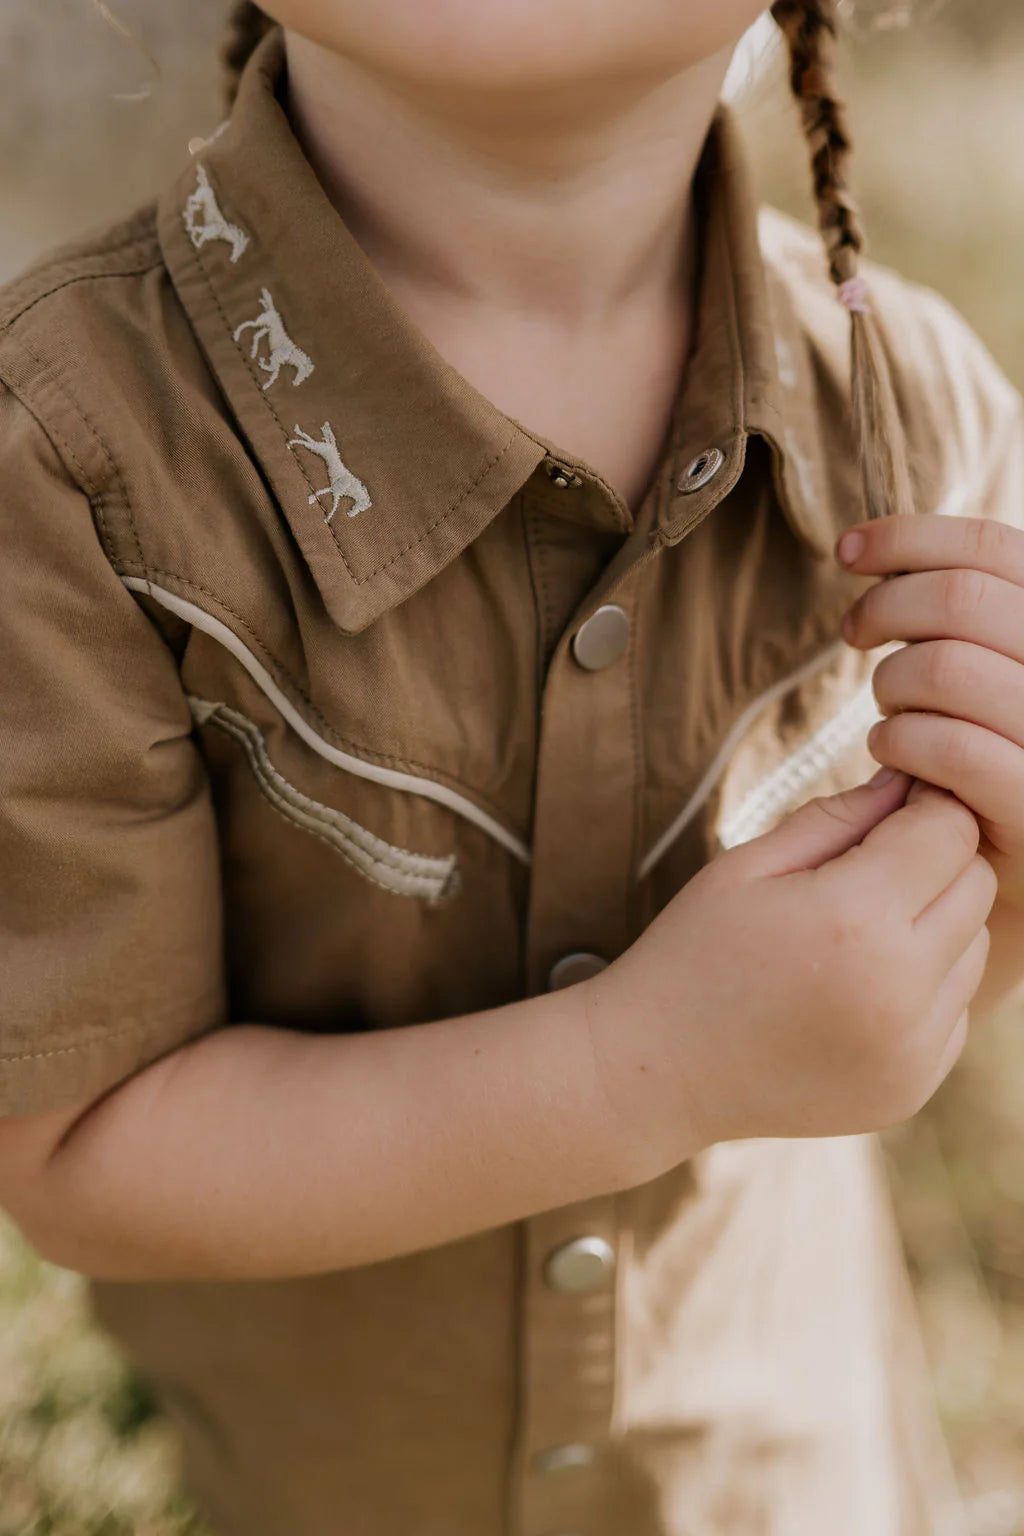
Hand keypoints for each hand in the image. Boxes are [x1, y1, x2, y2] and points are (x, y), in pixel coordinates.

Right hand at [582, 770, 995, 1165]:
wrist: (658, 1071)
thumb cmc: (694, 953)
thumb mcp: (749, 866)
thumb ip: (840, 816)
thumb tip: (911, 780)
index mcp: (854, 919)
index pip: (948, 830)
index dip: (922, 806)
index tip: (889, 808)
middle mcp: (900, 989)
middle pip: (975, 885)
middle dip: (935, 860)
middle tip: (870, 867)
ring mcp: (913, 1049)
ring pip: (977, 947)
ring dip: (937, 925)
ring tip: (858, 934)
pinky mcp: (914, 1086)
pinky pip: (957, 1009)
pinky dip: (925, 988)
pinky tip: (857, 988)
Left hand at [838, 513, 1023, 906]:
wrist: (1019, 854)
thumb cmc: (987, 745)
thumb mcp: (985, 660)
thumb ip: (953, 606)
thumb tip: (862, 546)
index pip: (993, 548)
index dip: (910, 537)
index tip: (847, 550)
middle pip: (961, 598)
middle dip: (885, 608)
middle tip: (856, 634)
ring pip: (946, 668)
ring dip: (890, 684)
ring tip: (888, 711)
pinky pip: (950, 747)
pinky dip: (900, 743)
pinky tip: (890, 752)